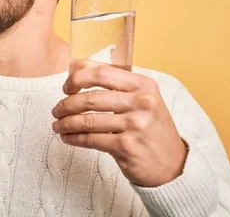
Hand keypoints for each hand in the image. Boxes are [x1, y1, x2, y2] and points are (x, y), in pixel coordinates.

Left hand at [51, 60, 187, 186]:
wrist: (173, 164)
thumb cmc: (151, 127)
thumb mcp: (142, 98)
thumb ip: (114, 83)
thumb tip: (75, 66)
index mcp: (143, 84)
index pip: (102, 73)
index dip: (77, 78)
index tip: (66, 87)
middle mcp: (142, 102)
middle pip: (91, 98)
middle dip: (66, 104)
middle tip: (56, 109)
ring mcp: (135, 124)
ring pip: (87, 120)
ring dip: (66, 123)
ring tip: (57, 125)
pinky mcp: (127, 146)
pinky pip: (91, 139)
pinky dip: (73, 138)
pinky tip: (67, 137)